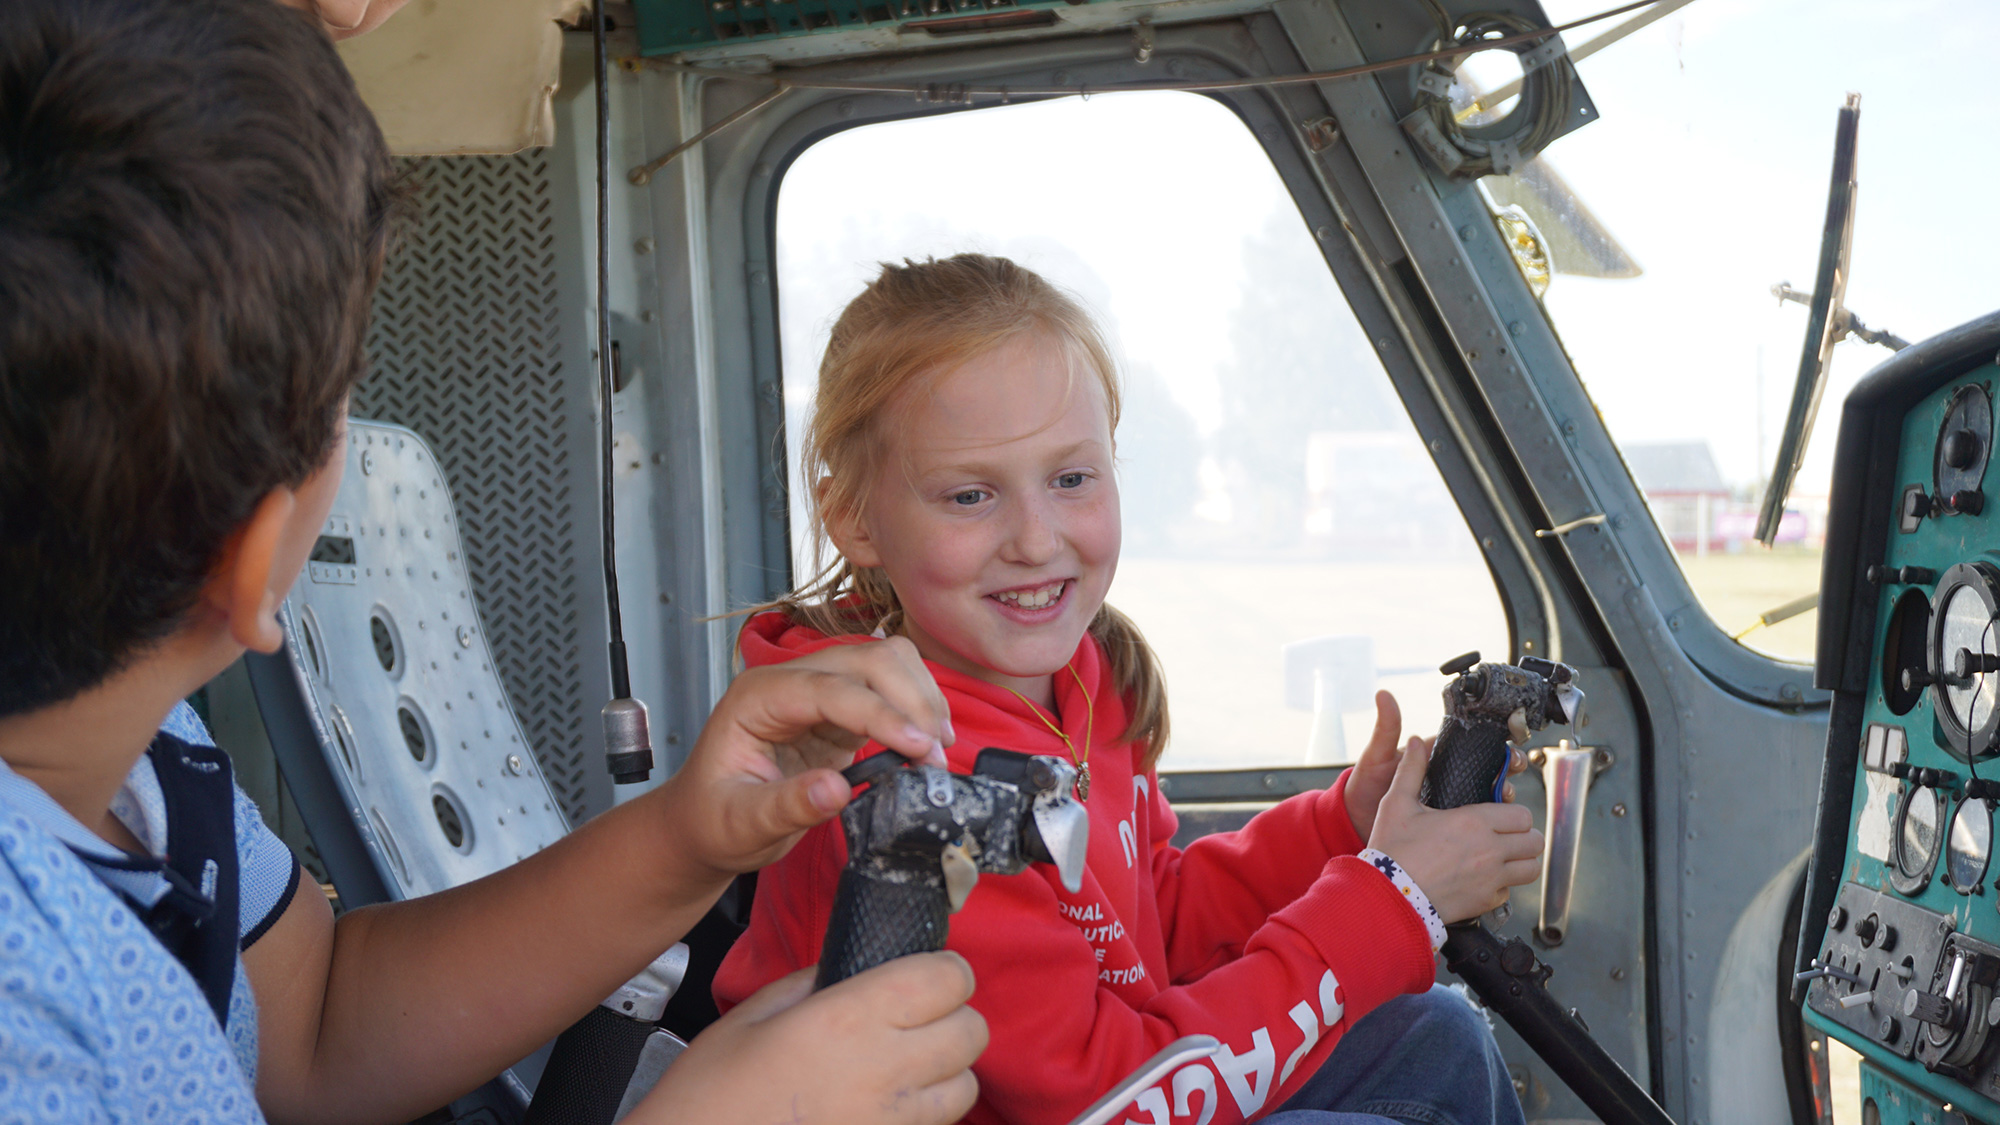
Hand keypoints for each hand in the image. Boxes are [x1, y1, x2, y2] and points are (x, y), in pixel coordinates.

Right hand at [632, 954, 986, 1124]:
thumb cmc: (706, 1100)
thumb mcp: (750, 1017)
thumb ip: (810, 983)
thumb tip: (847, 971)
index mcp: (847, 1019)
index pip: (947, 979)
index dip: (945, 970)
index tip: (929, 971)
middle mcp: (881, 1071)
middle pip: (972, 1030)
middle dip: (954, 1016)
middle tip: (922, 1015)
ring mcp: (890, 1122)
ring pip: (966, 1086)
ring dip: (948, 1070)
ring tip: (911, 1065)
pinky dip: (928, 1113)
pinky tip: (888, 1105)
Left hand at [658, 637, 953, 879]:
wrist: (705, 824)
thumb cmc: (713, 821)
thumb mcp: (740, 824)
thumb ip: (785, 806)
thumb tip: (836, 790)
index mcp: (757, 697)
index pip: (828, 688)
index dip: (879, 713)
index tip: (920, 747)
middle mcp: (790, 682)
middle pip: (866, 659)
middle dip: (910, 700)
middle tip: (936, 757)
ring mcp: (818, 691)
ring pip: (886, 662)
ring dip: (921, 698)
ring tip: (938, 751)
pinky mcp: (840, 712)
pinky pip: (889, 690)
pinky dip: (916, 709)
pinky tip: (928, 744)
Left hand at [1343, 693, 1530, 840]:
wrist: (1355, 822)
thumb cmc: (1364, 786)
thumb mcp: (1376, 757)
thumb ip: (1386, 729)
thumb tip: (1384, 695)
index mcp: (1432, 757)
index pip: (1469, 746)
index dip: (1492, 746)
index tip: (1507, 749)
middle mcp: (1444, 777)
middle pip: (1485, 769)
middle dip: (1505, 769)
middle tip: (1513, 769)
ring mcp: (1448, 801)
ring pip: (1484, 795)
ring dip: (1500, 794)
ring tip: (1507, 795)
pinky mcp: (1447, 824)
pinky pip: (1473, 821)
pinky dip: (1489, 821)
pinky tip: (1499, 823)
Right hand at [1365, 737, 1543, 922]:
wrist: (1387, 897)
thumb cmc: (1392, 851)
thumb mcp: (1397, 804)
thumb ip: (1411, 770)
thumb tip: (1417, 742)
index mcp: (1474, 822)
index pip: (1522, 815)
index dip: (1513, 813)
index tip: (1500, 815)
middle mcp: (1490, 851)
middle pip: (1535, 841)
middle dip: (1523, 836)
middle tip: (1506, 835)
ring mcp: (1491, 879)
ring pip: (1531, 868)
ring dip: (1520, 861)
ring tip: (1503, 857)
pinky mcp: (1485, 902)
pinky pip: (1509, 892)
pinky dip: (1501, 885)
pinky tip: (1481, 878)